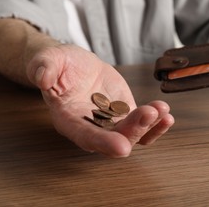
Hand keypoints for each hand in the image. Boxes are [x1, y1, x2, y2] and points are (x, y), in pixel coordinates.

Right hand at [26, 44, 173, 157]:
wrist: (77, 66)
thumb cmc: (60, 64)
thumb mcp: (49, 59)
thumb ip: (43, 67)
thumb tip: (41, 76)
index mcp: (69, 119)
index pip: (85, 136)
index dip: (102, 143)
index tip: (121, 147)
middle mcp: (91, 127)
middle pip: (114, 138)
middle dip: (133, 131)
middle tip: (149, 114)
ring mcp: (111, 123)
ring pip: (132, 134)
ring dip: (149, 126)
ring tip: (162, 110)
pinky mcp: (126, 115)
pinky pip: (143, 126)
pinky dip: (156, 125)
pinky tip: (166, 115)